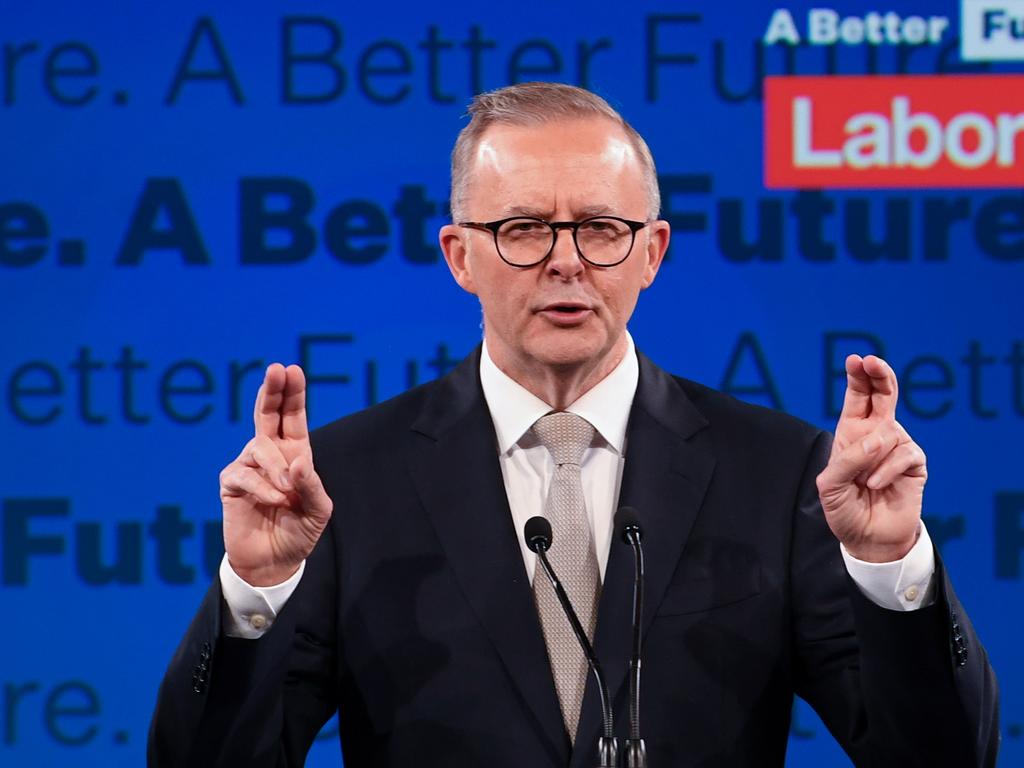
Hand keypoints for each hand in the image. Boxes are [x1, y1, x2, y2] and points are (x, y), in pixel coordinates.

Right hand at [219, 364, 332, 585]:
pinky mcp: (231, 483)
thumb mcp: (318, 511)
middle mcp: (270, 454)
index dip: (292, 394)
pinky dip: (263, 488)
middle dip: (273, 390)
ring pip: (260, 447)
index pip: (292, 417)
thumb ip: (311, 485)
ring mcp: (249, 466)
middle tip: (277, 369)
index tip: (291, 369)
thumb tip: (297, 461)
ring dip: (277, 469)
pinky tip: (274, 502)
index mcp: (295, 454)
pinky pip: (245, 474)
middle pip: (268, 413)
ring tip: (287, 495)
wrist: (274, 561)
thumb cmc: (298, 532)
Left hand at [816, 355, 926, 562]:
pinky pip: (903, 454)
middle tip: (872, 362)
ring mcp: (898, 446)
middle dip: (880, 375)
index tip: (856, 360)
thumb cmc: (844, 509)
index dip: (858, 377)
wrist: (867, 538)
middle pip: (884, 394)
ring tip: (864, 482)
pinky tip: (876, 485)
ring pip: (889, 432)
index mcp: (852, 432)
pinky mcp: (915, 463)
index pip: (858, 396)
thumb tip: (879, 439)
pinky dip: (886, 470)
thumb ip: (848, 459)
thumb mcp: (830, 485)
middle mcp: (877, 434)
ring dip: (871, 458)